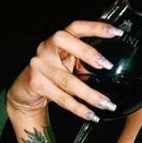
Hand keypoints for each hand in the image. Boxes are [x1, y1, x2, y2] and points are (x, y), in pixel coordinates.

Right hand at [6, 20, 122, 121]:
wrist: (26, 88)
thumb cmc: (54, 71)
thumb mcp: (69, 61)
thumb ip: (86, 61)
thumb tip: (113, 70)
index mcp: (59, 40)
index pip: (76, 27)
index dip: (95, 27)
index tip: (115, 32)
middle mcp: (46, 48)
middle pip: (66, 43)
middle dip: (88, 53)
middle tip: (107, 65)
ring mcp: (39, 66)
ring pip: (67, 80)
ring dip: (90, 94)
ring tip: (107, 104)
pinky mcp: (36, 84)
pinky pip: (61, 98)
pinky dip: (78, 108)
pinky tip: (91, 114)